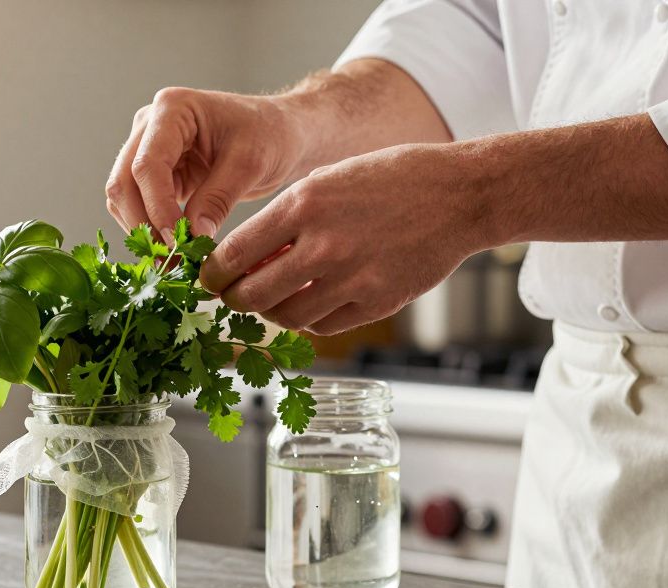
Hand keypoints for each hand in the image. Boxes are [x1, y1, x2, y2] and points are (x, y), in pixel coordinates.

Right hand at [106, 87, 303, 241]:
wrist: (281, 132)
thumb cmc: (271, 134)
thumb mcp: (251, 164)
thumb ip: (218, 198)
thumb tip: (191, 236)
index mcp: (172, 109)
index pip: (147, 165)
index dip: (156, 208)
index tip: (176, 242)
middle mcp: (149, 125)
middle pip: (123, 182)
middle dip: (143, 224)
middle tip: (170, 261)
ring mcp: (147, 147)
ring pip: (124, 198)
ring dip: (143, 231)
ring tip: (174, 260)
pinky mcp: (155, 172)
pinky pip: (138, 204)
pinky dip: (150, 229)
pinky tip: (174, 248)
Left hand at [199, 143, 497, 335]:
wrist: (460, 194)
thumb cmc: (389, 180)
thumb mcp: (328, 180)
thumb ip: (286, 218)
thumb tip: (244, 258)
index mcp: (303, 204)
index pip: (234, 253)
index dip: (213, 273)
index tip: (208, 279)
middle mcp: (323, 244)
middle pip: (252, 294)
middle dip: (233, 300)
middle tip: (231, 297)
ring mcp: (351, 279)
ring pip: (285, 317)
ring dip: (271, 312)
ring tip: (272, 299)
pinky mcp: (376, 304)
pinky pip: (322, 327)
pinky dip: (308, 320)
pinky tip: (310, 303)